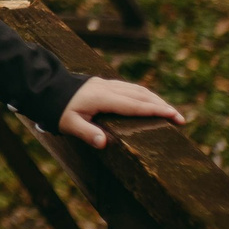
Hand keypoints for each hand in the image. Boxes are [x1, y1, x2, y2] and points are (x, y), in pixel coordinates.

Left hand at [57, 77, 185, 148]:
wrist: (46, 88)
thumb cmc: (57, 109)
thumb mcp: (68, 124)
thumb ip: (86, 133)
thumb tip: (104, 144)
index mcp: (103, 98)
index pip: (136, 105)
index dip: (156, 111)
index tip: (174, 117)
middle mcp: (109, 88)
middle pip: (142, 95)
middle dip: (163, 106)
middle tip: (181, 119)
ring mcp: (107, 84)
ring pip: (138, 89)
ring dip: (156, 99)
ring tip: (171, 112)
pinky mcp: (104, 84)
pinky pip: (130, 88)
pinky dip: (144, 95)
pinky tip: (149, 102)